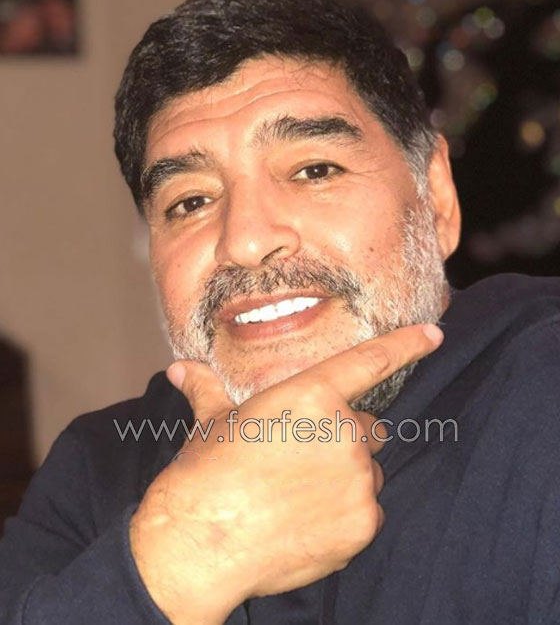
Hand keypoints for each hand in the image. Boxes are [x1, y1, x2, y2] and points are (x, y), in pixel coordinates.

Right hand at [130, 323, 442, 624]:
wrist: (199, 542)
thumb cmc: (205, 472)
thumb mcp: (210, 422)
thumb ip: (206, 388)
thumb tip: (179, 369)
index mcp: (311, 396)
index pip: (370, 362)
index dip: (406, 344)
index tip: (433, 334)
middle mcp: (344, 433)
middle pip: (367, 430)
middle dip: (344, 439)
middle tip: (303, 459)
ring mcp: (357, 481)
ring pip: (367, 473)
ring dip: (345, 478)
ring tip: (298, 495)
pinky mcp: (362, 525)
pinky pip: (366, 511)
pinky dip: (345, 515)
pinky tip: (306, 522)